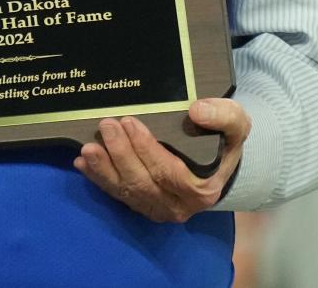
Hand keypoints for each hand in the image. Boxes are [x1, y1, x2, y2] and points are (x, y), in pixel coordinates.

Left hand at [73, 98, 250, 222]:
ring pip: (126, 192)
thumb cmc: (223, 141)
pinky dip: (97, 179)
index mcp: (201, 190)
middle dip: (121, 154)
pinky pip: (116, 195)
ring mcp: (156, 207)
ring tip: (88, 148)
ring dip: (104, 170)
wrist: (217, 163)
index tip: (129, 122)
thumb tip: (197, 111)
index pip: (168, 172)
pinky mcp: (141, 204)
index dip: (146, 149)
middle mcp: (177, 206)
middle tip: (106, 125)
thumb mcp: (235, 125)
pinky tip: (82, 164)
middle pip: (142, 182)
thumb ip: (225, 117)